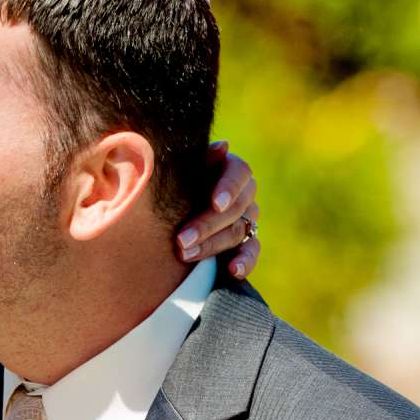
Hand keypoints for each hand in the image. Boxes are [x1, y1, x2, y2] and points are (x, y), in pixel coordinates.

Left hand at [175, 140, 259, 279]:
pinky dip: (245, 262)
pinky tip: (233, 271)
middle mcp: (243, 192)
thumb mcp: (179, 169)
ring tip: (185, 254)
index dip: (229, 188)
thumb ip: (194, 158)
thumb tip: (223, 148)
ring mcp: (247, 218)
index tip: (215, 203)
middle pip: (236, 208)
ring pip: (237, 231)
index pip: (239, 173)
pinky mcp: (246, 242)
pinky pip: (252, 251)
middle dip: (207, 225)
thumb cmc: (170, 182)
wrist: (167, 208)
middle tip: (181, 239)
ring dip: (212, 245)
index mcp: (230, 168)